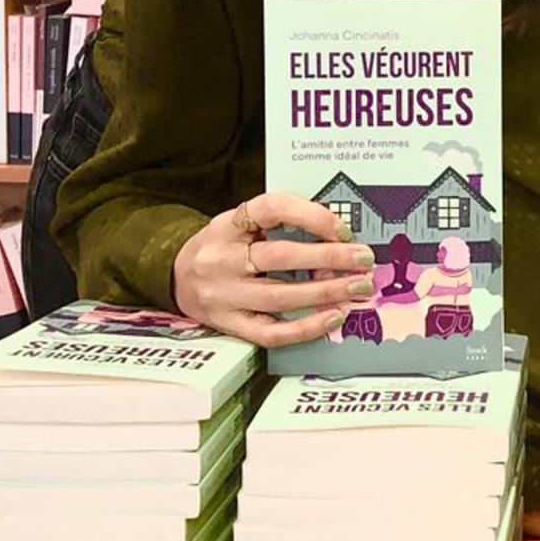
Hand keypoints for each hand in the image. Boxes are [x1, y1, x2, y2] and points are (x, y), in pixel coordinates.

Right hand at [171, 190, 376, 348]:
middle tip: (364, 260)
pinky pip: (270, 332)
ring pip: (279, 296)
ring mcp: (221, 295)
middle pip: (280, 256)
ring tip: (358, 287)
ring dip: (326, 292)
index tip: (343, 228)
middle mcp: (220, 258)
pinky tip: (334, 316)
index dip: (311, 216)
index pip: (271, 208)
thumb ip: (281, 225)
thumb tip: (339, 236)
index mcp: (227, 224)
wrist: (175, 277)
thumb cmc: (224, 247)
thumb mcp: (241, 224)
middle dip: (330, 258)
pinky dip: (306, 327)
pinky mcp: (227, 325)